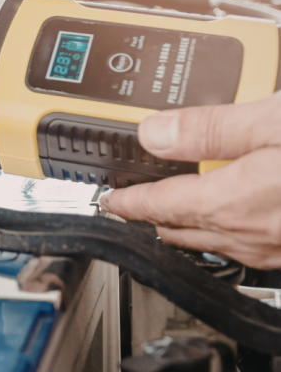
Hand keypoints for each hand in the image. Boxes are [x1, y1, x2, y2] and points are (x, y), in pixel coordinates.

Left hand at [100, 92, 280, 268]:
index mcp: (230, 204)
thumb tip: (156, 131)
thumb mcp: (272, 122)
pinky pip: (244, 243)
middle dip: (150, 213)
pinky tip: (229, 209)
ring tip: (169, 204)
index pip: (157, 205)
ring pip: (211, 240)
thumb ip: (210, 128)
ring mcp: (275, 248)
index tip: (107, 198)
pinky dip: (223, 225)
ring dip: (186, 221)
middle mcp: (249, 235)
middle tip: (129, 200)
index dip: (126, 200)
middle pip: (178, 227)